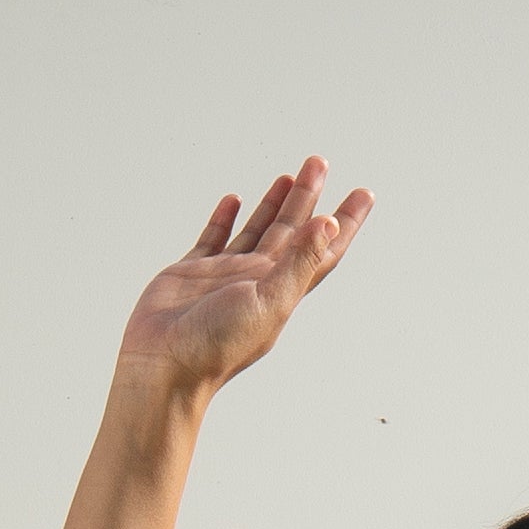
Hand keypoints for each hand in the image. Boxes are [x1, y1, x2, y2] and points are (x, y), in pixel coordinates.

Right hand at [114, 158, 373, 394]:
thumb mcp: (269, 301)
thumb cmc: (217, 344)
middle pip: (292, 230)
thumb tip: (330, 223)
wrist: (164, 366)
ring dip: (273, 203)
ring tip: (289, 176)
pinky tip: (233, 201)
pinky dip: (226, 219)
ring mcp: (224, 276)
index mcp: (281, 288)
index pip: (322, 248)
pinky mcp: (192, 274)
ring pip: (257, 230)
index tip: (364, 194)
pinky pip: (214, 239)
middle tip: (318, 162)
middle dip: (308, 196)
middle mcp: (257, 280)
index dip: (345, 222)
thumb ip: (299, 260)